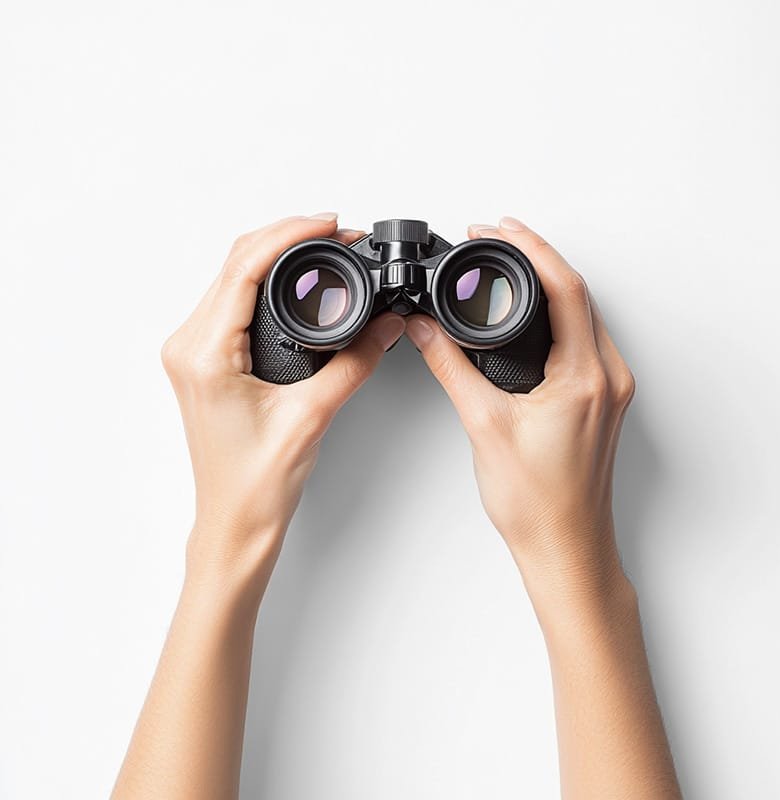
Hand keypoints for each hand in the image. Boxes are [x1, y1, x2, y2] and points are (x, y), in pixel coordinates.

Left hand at [161, 213, 404, 596]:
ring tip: (322, 249)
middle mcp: (189, 346)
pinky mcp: (205, 361)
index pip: (244, 266)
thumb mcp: (312, 416)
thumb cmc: (256, 484)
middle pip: (235, 263)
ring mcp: (193, 352)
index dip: (290, 235)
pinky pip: (232, 301)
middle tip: (336, 233)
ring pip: (232, 278)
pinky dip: (265, 281)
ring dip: (276, 256)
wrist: (236, 522)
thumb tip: (387, 323)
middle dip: (287, 238)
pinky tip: (295, 280)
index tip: (329, 224)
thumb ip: (356, 362)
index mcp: (204, 353)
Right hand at [405, 216, 634, 608]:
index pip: (566, 288)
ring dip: (552, 284)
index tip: (501, 230)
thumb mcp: (483, 426)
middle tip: (501, 239)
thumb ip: (451, 368)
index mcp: (586, 377)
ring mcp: (610, 390)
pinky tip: (535, 315)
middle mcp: (608, 378)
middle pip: (580, 293)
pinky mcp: (602, 402)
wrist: (565, 547)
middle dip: (539, 258)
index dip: (532, 249)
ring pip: (586, 316)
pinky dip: (559, 315)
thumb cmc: (537, 502)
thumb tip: (426, 330)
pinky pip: (586, 340)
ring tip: (513, 266)